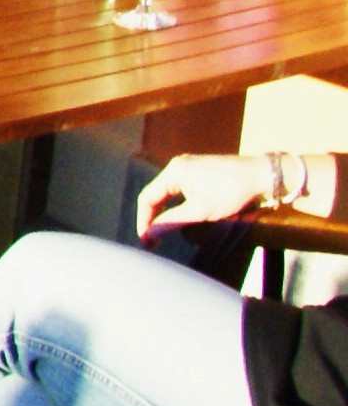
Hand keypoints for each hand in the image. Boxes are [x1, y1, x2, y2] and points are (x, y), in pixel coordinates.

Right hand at [136, 153, 277, 240]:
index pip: (147, 197)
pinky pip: (179, 187)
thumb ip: (172, 221)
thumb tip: (149, 234)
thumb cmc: (231, 193)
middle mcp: (177, 165)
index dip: (144, 220)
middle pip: (156, 193)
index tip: (147, 240)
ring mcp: (189, 165)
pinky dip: (176, 202)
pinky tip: (181, 214)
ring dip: (165, 210)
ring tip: (166, 229)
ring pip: (168, 191)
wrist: (262, 175)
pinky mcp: (200, 169)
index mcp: (173, 171)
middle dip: (153, 217)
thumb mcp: (200, 211)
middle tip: (154, 238)